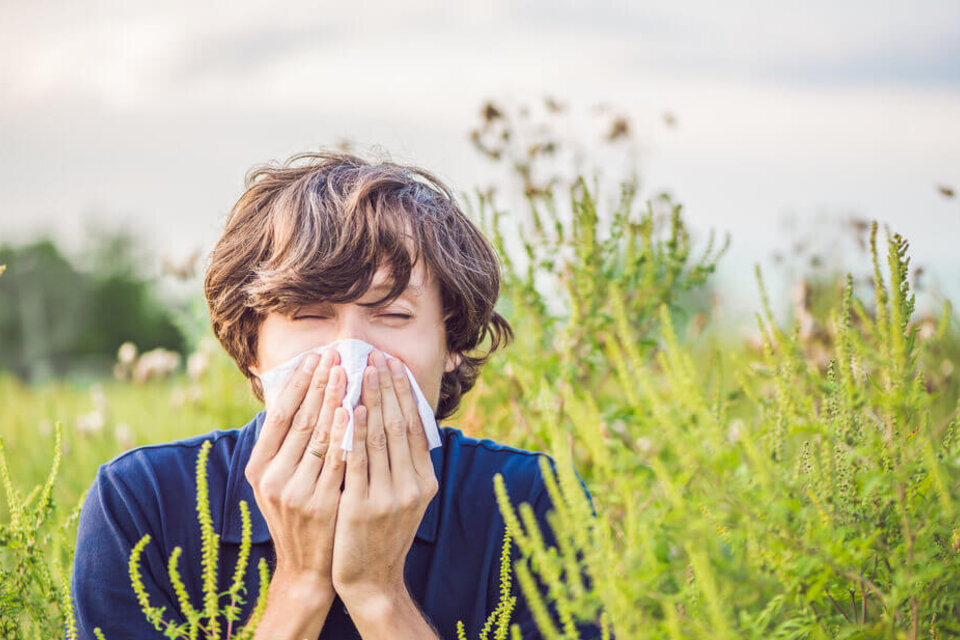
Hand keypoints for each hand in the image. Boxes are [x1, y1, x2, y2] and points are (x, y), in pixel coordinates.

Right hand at [244, 348, 348, 599]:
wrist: (308, 569)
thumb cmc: (298, 516)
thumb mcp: (279, 482)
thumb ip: (285, 446)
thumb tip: (299, 396)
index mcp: (259, 469)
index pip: (279, 415)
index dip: (298, 384)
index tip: (314, 357)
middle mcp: (272, 478)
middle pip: (299, 420)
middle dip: (319, 384)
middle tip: (335, 354)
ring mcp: (295, 492)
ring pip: (318, 436)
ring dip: (334, 400)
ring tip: (348, 371)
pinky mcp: (320, 504)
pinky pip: (337, 461)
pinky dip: (346, 434)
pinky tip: (355, 410)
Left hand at [331, 350, 438, 608]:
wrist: (370, 579)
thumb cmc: (381, 532)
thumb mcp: (404, 498)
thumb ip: (404, 464)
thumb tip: (399, 419)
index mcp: (425, 481)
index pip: (416, 426)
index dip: (405, 392)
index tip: (394, 364)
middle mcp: (413, 486)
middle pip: (400, 424)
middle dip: (388, 387)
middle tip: (377, 356)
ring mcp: (390, 497)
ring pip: (380, 437)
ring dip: (371, 399)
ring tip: (362, 370)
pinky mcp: (363, 506)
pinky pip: (358, 460)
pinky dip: (355, 431)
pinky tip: (350, 408)